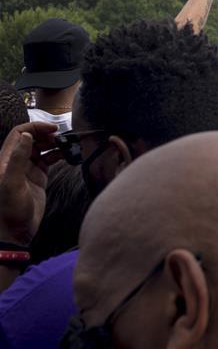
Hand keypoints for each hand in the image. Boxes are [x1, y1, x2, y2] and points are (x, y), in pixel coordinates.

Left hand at [0, 122, 60, 245]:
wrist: (15, 232)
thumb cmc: (9, 210)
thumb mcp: (11, 184)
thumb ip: (17, 159)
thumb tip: (26, 135)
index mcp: (6, 160)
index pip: (19, 134)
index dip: (35, 127)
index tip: (52, 128)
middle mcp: (16, 162)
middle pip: (32, 138)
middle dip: (47, 134)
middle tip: (62, 137)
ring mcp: (28, 169)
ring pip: (42, 148)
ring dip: (55, 143)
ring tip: (68, 145)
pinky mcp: (38, 177)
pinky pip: (49, 159)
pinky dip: (59, 155)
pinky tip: (68, 155)